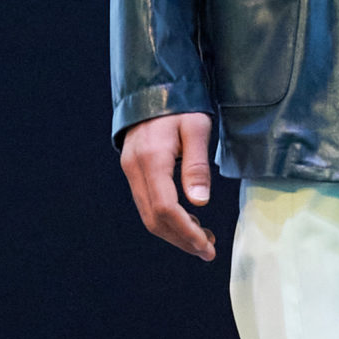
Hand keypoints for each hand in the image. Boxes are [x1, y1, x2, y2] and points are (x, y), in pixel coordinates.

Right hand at [119, 112, 216, 259]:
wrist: (152, 89)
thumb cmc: (180, 106)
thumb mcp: (197, 129)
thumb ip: (197, 166)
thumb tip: (200, 203)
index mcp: (152, 160)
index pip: (166, 209)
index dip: (186, 232)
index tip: (207, 245)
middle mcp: (136, 169)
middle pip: (154, 219)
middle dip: (181, 239)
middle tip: (208, 250)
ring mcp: (131, 171)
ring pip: (148, 215)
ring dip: (175, 232)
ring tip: (203, 239)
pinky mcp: (133, 171)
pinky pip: (147, 204)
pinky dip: (167, 219)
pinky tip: (189, 220)